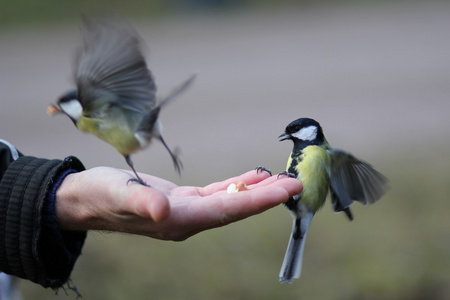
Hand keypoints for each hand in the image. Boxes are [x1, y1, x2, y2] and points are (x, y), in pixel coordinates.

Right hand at [55, 167, 301, 240]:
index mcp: (178, 220)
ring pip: (230, 201)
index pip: (227, 211)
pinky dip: (237, 184)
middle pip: (236, 208)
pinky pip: (217, 193)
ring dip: (257, 191)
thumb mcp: (117, 194)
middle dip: (268, 197)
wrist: (85, 199)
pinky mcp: (183, 201)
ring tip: (283, 180)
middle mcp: (188, 219)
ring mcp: (187, 211)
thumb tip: (165, 212)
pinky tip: (253, 176)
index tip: (286, 190)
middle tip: (298, 183)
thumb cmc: (99, 195)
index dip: (258, 201)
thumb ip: (142, 203)